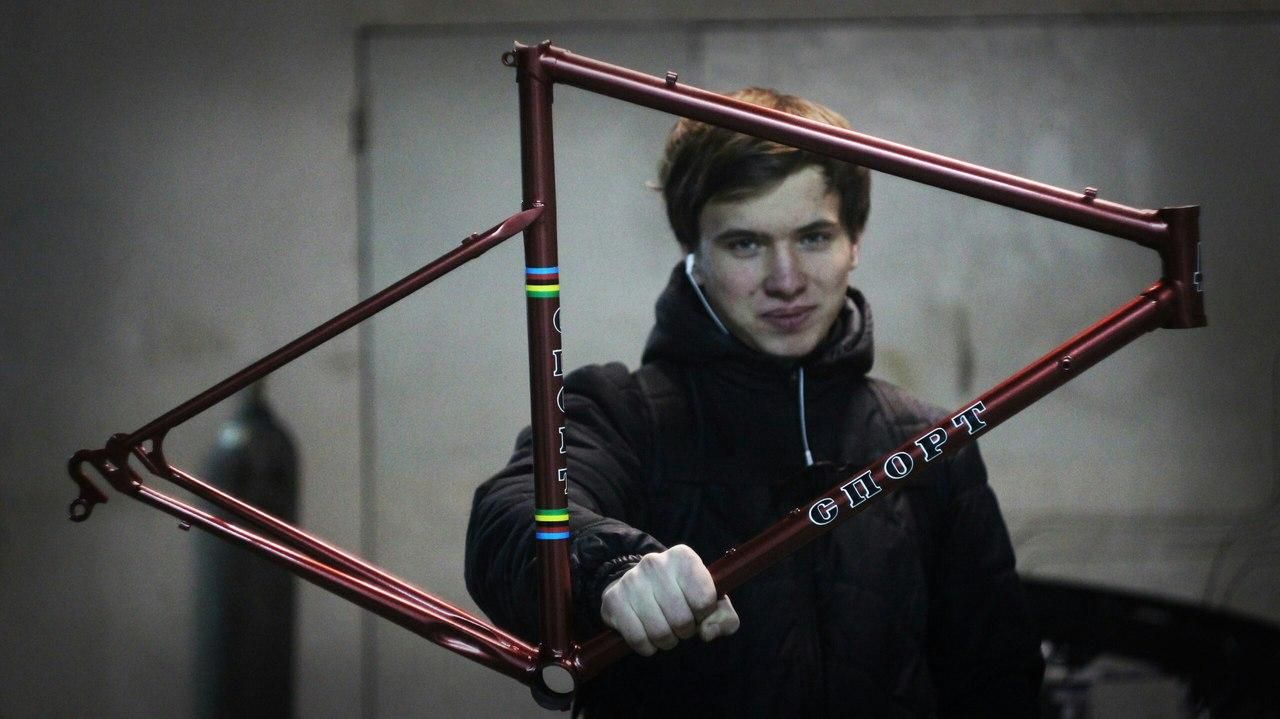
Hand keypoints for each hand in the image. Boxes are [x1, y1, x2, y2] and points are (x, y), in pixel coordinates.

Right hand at [599, 544, 739, 655]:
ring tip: (665, 630)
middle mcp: (655, 562)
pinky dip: (647, 647)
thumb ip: (724, 617)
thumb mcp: (710, 600)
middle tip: (679, 624)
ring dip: (666, 641)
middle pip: (682, 619)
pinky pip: (638, 638)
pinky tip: (648, 637)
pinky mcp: (614, 599)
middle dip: (685, 631)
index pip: (705, 599)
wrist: (637, 586)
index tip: (697, 611)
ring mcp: (632, 580)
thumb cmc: (681, 595)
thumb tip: (707, 632)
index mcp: (683, 557)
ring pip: (659, 632)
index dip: (704, 614)